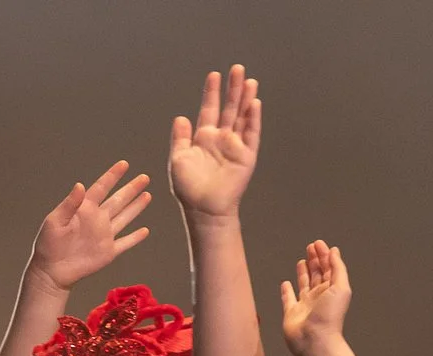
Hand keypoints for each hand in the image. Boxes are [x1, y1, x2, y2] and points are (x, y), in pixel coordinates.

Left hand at [31, 161, 151, 290]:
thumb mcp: (55, 221)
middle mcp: (98, 219)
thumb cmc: (49, 244)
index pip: (101, 188)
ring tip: (147, 195)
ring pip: (125, 218)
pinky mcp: (108, 252)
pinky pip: (125, 243)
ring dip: (136, 207)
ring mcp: (104, 235)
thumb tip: (80, 185)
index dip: (113, 176)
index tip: (124, 164)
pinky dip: (135, 237)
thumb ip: (69, 204)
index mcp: (85, 209)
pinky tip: (145, 230)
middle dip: (131, 189)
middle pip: (118, 200)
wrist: (52, 270)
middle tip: (144, 177)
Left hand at [168, 65, 261, 218]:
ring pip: (242, 117)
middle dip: (232, 89)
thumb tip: (180, 117)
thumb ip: (180, 138)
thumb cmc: (188, 188)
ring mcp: (235, 146)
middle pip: (229, 108)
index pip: (209, 109)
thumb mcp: (178, 160)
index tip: (214, 75)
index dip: (211, 92)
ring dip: (246, 99)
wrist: (204, 209)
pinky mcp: (246, 156)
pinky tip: (254, 103)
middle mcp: (221, 139)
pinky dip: (253, 119)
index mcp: (203, 138)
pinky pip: (251, 134)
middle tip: (237, 68)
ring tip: (249, 80)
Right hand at [279, 240, 351, 353]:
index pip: (329, 268)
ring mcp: (305, 305)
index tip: (318, 243)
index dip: (324, 255)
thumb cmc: (329, 315)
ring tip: (302, 260)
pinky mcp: (291, 312)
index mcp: (331, 290)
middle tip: (311, 246)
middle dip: (315, 260)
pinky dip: (287, 291)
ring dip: (303, 272)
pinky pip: (288, 299)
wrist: (314, 339)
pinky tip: (285, 283)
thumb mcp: (340, 287)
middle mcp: (319, 296)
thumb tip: (334, 251)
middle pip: (317, 274)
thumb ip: (337, 268)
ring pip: (304, 284)